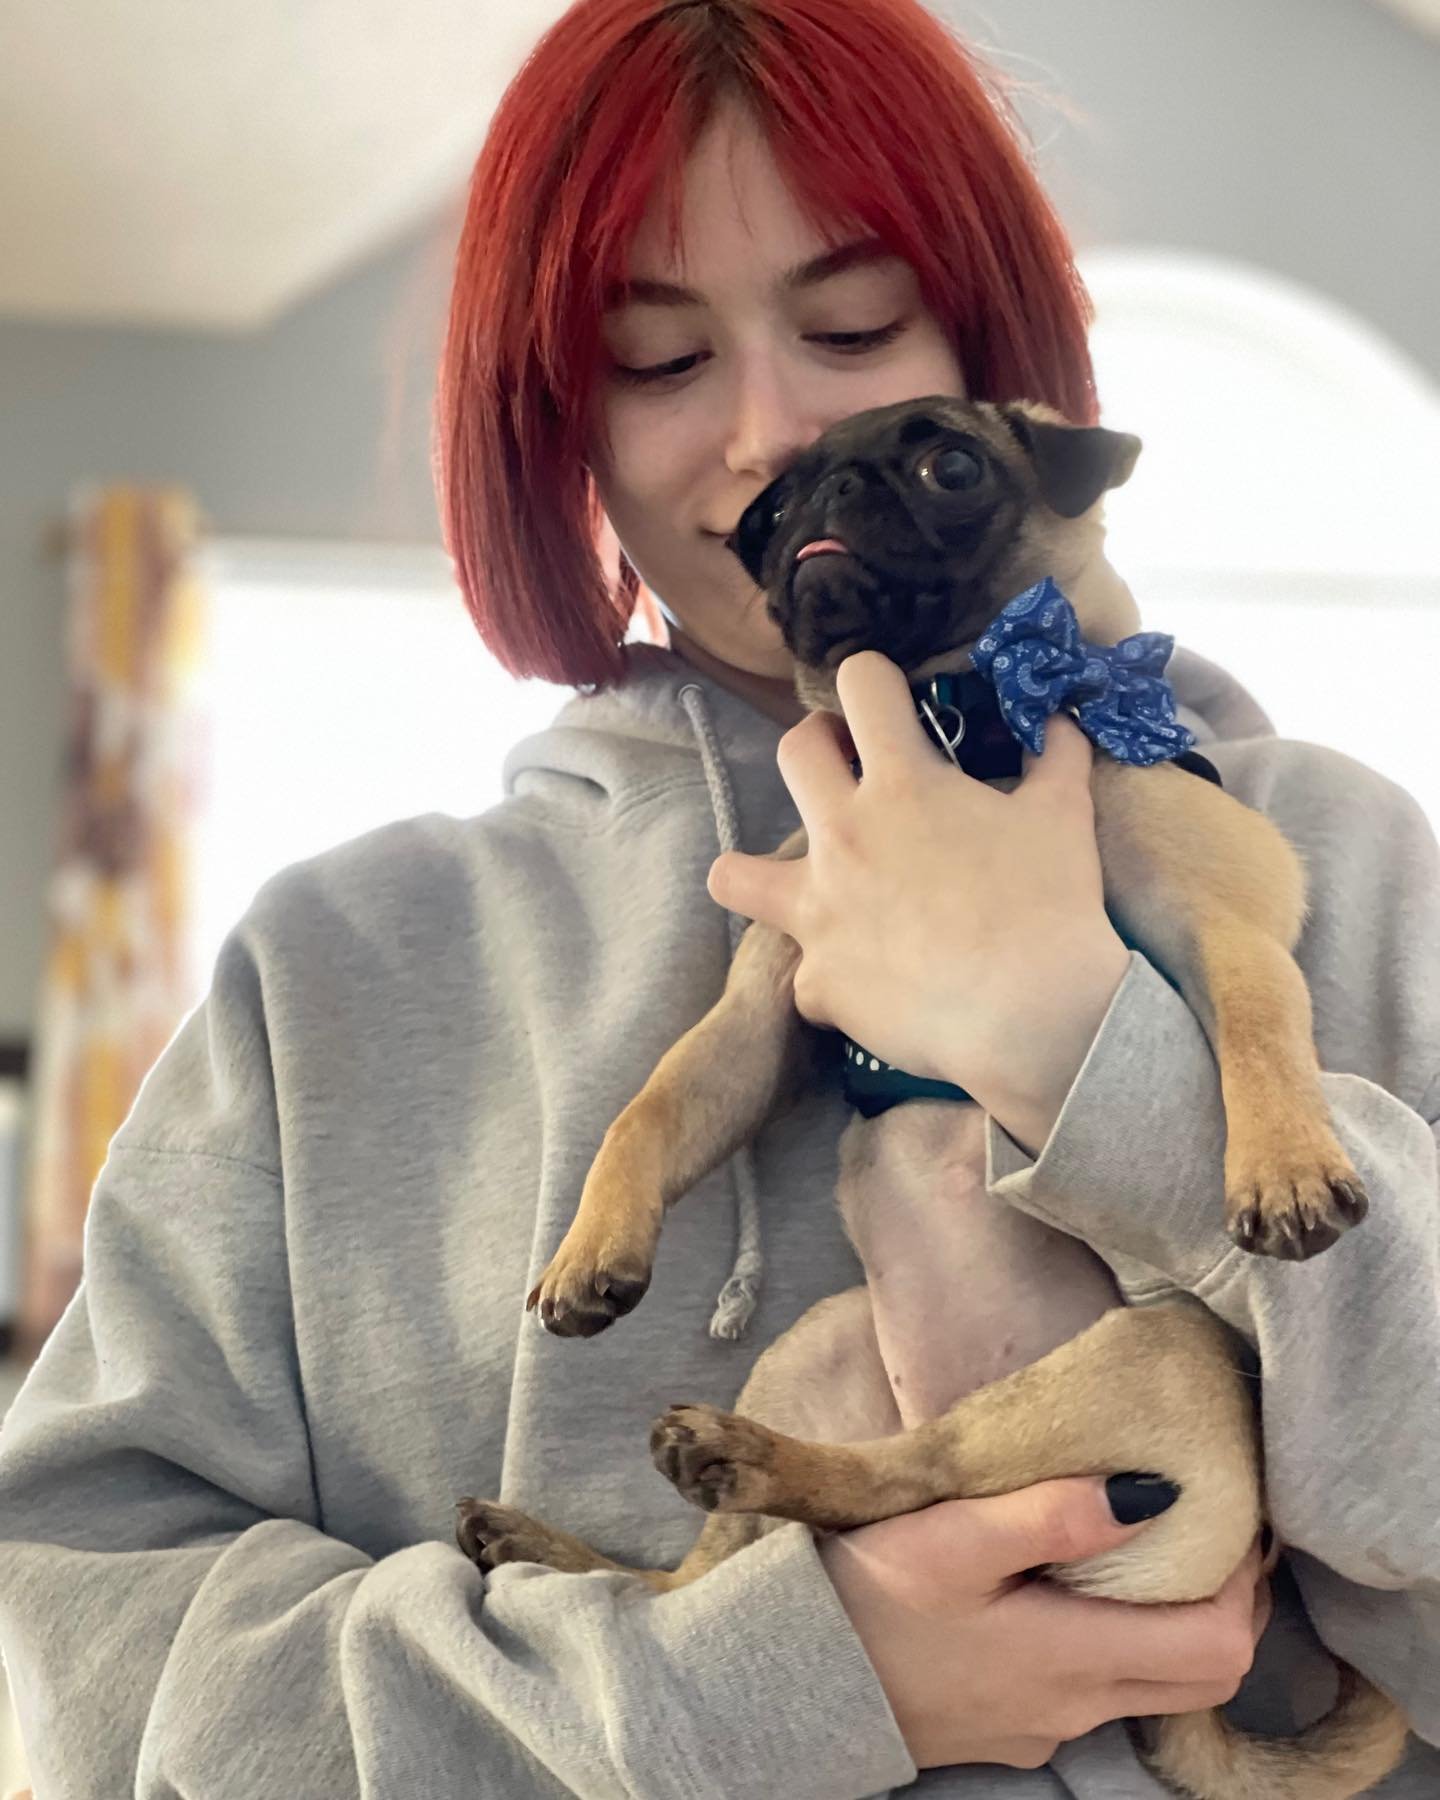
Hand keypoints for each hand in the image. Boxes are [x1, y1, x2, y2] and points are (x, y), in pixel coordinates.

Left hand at [707, 652, 1129, 1145]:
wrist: (1032, 1017)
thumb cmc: (1050, 907)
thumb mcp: (1065, 816)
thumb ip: (1057, 757)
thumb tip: (1059, 720)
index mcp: (902, 784)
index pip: (861, 684)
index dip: (875, 682)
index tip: (891, 704)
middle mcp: (843, 836)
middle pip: (792, 754)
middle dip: (818, 748)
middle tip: (849, 771)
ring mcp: (818, 911)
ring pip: (733, 875)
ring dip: (755, 872)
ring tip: (795, 883)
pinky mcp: (817, 981)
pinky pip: (803, 976)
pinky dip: (830, 979)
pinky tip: (863, 985)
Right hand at [820, 1476, 1271, 1772]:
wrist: (791, 1675)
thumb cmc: (868, 1595)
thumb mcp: (953, 1535)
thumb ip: (1054, 1514)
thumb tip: (1153, 1493)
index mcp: (1070, 1657)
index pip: (1218, 1647)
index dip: (1243, 1585)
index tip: (1230, 1520)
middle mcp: (1073, 1708)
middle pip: (1204, 1677)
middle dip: (1228, 1605)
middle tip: (1211, 1530)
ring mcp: (1043, 1730)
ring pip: (1151, 1686)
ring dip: (1171, 1624)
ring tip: (1144, 1546)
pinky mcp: (1011, 1732)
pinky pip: (1094, 1693)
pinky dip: (1113, 1643)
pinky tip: (1068, 1591)